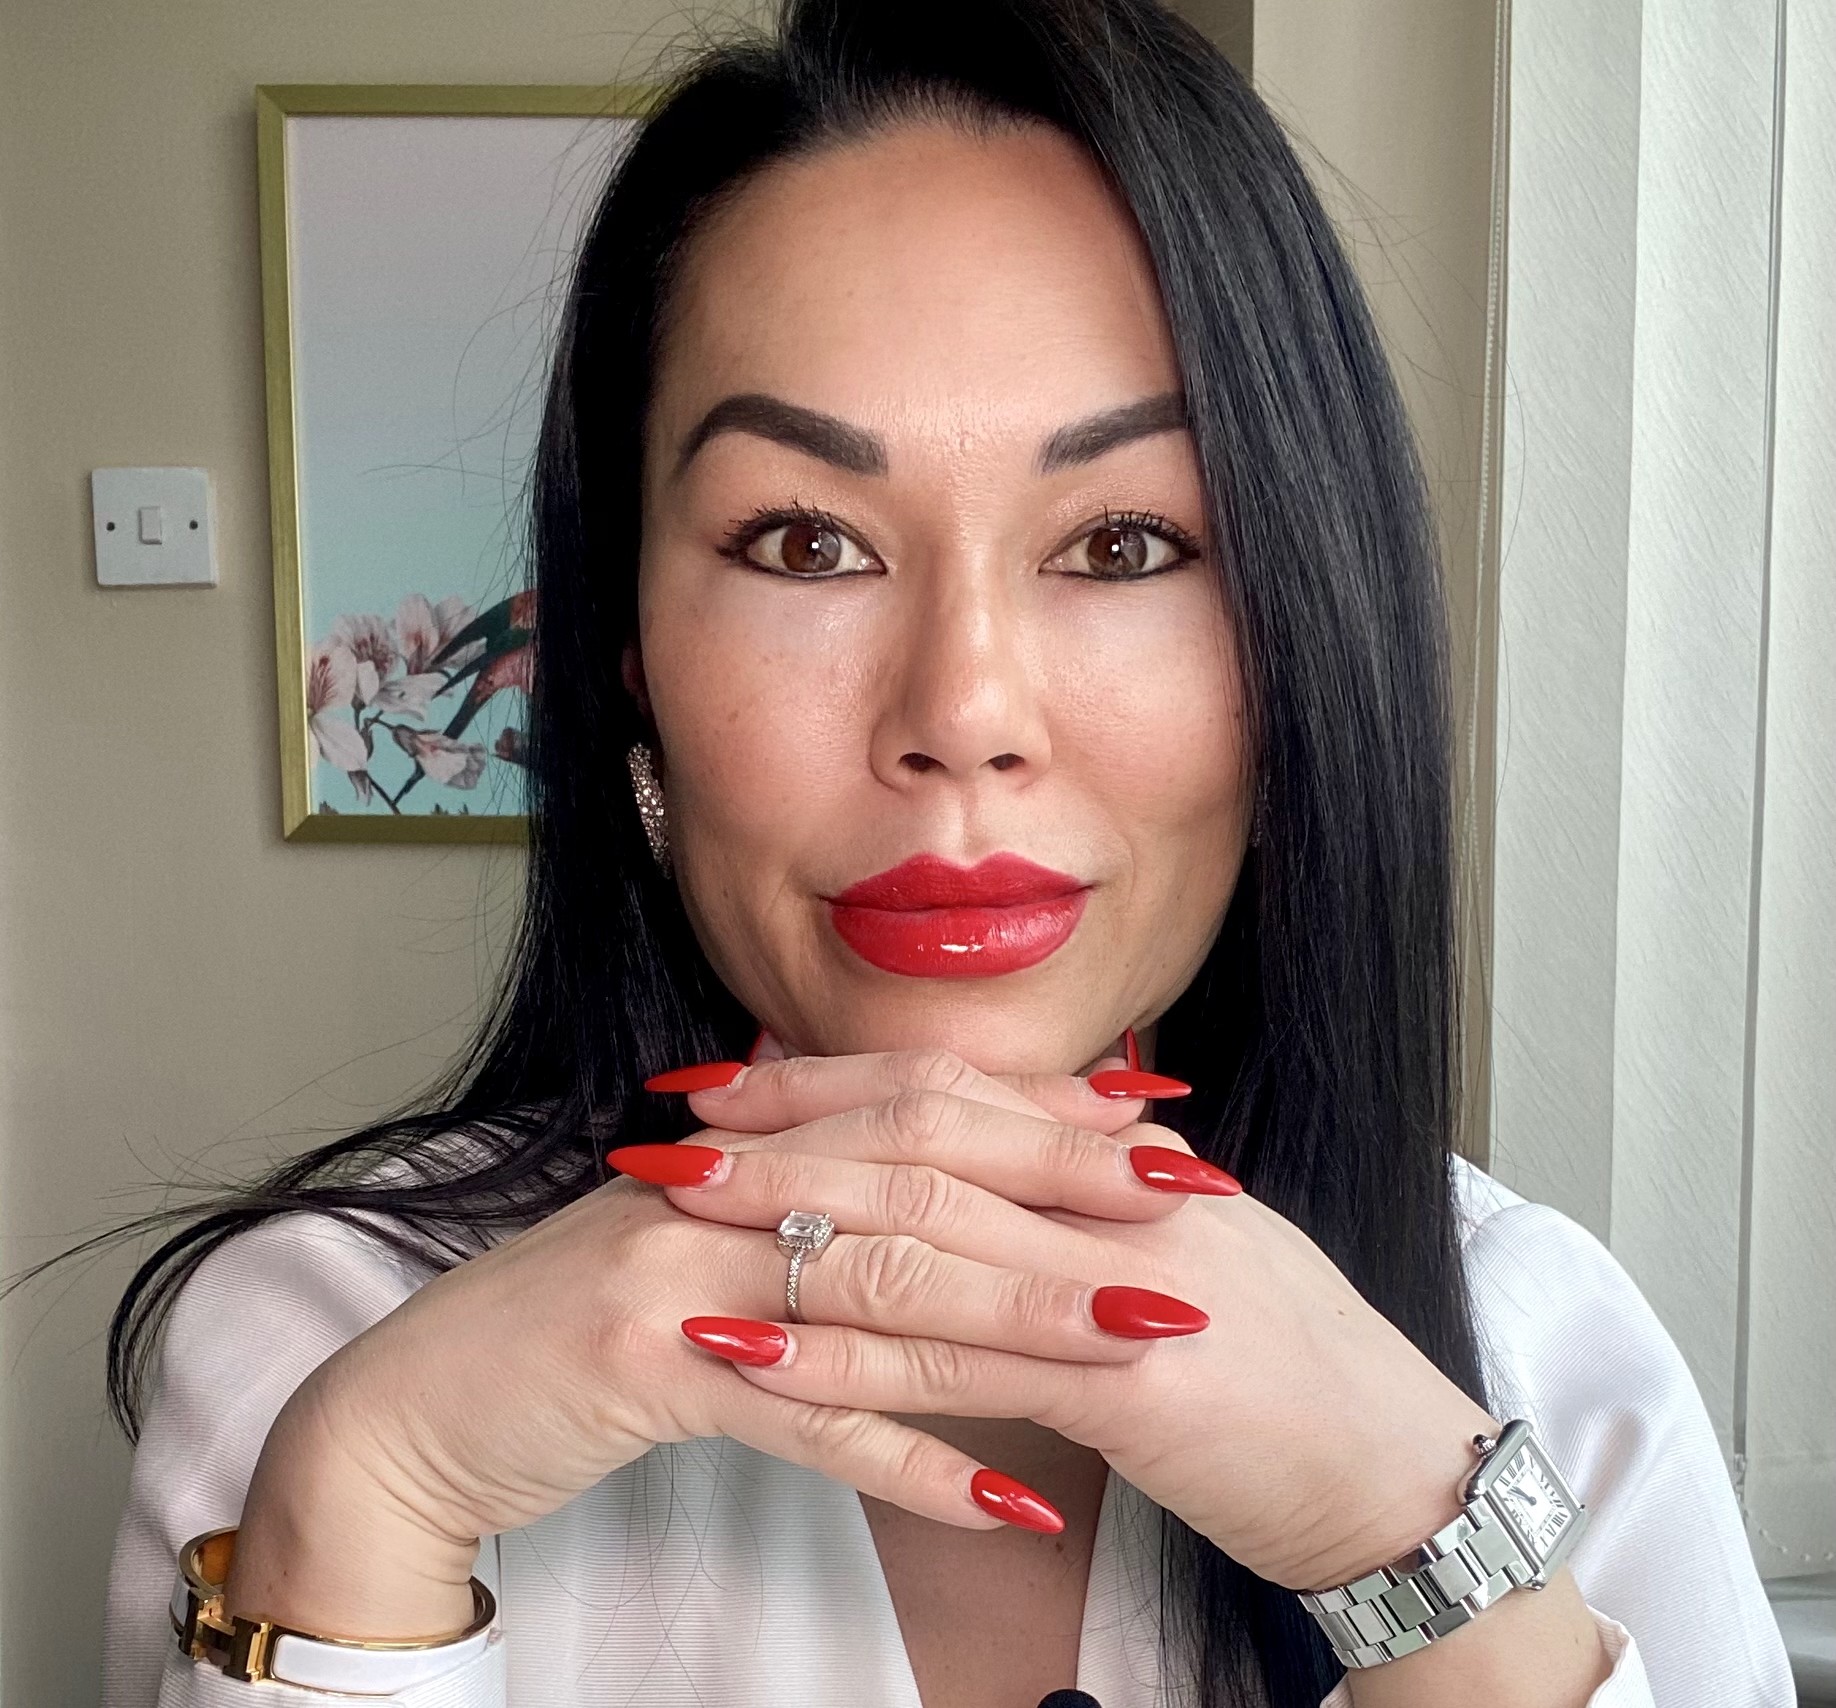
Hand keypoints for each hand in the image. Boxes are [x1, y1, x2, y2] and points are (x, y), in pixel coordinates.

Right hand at [224, 1045, 1166, 1638]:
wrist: (417, 1403)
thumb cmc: (576, 1323)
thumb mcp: (697, 1236)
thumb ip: (806, 1198)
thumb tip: (935, 1182)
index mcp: (744, 1143)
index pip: (921, 1106)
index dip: (1046, 1114)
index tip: (1163, 1127)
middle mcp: (719, 1183)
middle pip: (922, 1182)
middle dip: (1066, 1199)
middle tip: (1197, 1213)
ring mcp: (680, 1270)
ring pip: (882, 1289)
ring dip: (1025, 1322)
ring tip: (1147, 1345)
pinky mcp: (641, 1368)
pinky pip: (804, 1421)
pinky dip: (913, 1462)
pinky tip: (1014, 1502)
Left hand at [640, 1046, 1500, 1592]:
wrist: (1406, 1472)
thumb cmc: (1297, 1371)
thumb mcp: (1200, 1249)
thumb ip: (1103, 1198)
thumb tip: (1024, 1150)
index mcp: (1131, 1159)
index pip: (957, 1089)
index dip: (837, 1078)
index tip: (738, 1082)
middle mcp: (1123, 1196)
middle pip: (923, 1138)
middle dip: (788, 1132)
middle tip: (677, 1134)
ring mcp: (1125, 1284)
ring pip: (926, 1235)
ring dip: (789, 1228)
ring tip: (677, 1224)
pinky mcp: (1131, 1387)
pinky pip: (958, 1365)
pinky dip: (844, 1362)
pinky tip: (756, 1360)